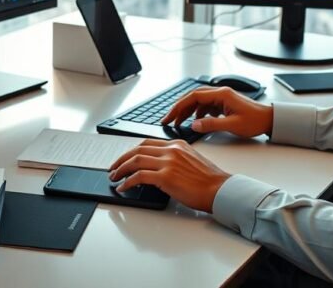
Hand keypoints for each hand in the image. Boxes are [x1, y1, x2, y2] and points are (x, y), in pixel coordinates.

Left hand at [109, 139, 229, 212]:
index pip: (147, 143)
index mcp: (177, 145)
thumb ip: (174, 160)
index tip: (124, 159)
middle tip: (113, 168)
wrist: (219, 189)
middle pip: (137, 150)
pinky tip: (123, 187)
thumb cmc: (209, 181)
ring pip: (135, 161)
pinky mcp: (165, 177)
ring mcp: (168, 162)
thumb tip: (157, 170)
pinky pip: (139, 176)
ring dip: (121, 170)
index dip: (132, 151)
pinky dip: (127, 182)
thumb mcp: (191, 162)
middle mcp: (171, 150)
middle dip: (121, 160)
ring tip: (114, 177)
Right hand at [161, 86, 273, 137]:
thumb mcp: (232, 125)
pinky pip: (205, 106)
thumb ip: (211, 124)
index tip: (170, 116)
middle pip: (193, 97)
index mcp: (221, 94)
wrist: (269, 120)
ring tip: (178, 122)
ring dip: (187, 111)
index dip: (179, 106)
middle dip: (179, 108)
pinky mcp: (224, 104)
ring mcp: (222, 98)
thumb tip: (193, 125)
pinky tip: (195, 121)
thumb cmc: (255, 120)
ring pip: (198, 102)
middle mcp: (220, 93)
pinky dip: (197, 113)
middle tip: (168, 119)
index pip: (194, 96)